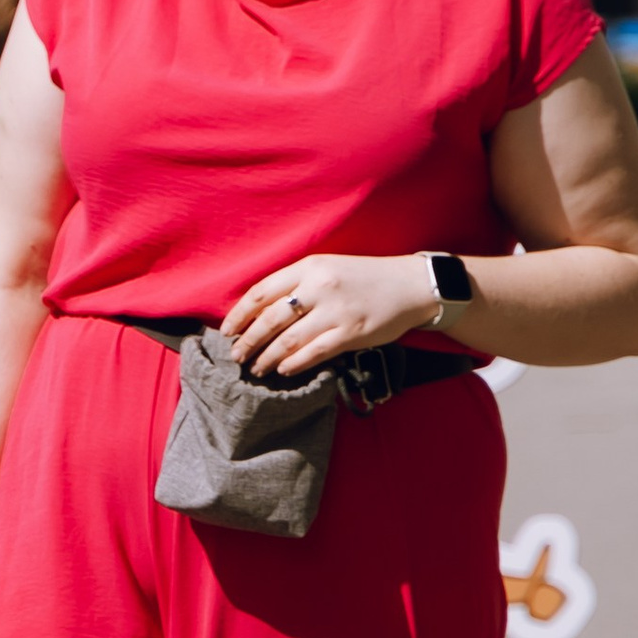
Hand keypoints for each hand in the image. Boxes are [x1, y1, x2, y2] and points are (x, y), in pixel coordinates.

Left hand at [223, 252, 441, 378]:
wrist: (410, 285)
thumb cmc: (364, 278)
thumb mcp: (327, 269)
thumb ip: (296, 284)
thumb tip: (259, 311)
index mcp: (308, 267)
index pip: (261, 292)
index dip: (239, 314)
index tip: (227, 331)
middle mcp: (319, 287)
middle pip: (270, 319)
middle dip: (248, 341)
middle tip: (236, 356)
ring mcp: (336, 311)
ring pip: (288, 340)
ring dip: (267, 357)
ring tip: (256, 368)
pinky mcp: (351, 333)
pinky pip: (314, 353)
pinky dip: (294, 364)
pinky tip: (284, 370)